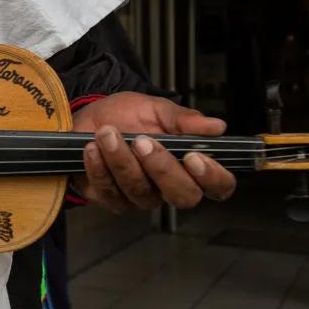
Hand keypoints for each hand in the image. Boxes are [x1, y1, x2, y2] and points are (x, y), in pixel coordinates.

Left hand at [70, 92, 235, 213]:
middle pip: (182, 196)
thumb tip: (216, 126)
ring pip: (139, 191)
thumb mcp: (156, 109)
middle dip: (162, 168)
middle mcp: (169, 188)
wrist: (90, 118)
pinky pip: (109, 191)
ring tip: (108, 133)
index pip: (218, 186)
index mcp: (189, 167)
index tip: (194, 156)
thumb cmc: (127, 116)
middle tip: (142, 141)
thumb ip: (183, 119)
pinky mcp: (112, 200)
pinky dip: (99, 167)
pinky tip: (92, 148)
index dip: (212, 177)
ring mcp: (141, 198)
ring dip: (122, 160)